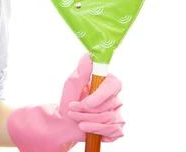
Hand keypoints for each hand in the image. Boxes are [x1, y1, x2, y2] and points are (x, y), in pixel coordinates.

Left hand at [6, 53, 124, 151]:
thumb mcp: (72, 83)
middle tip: (73, 110)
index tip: (86, 103)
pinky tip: (87, 128)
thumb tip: (88, 55)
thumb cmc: (70, 98)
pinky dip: (96, 131)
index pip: (113, 86)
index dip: (100, 96)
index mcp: (107, 83)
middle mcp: (116, 97)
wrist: (66, 120)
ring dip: (88, 121)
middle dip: (87, 111)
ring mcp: (118, 113)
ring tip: (76, 119)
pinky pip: (112, 131)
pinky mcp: (117, 128)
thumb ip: (82, 70)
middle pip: (108, 106)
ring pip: (108, 120)